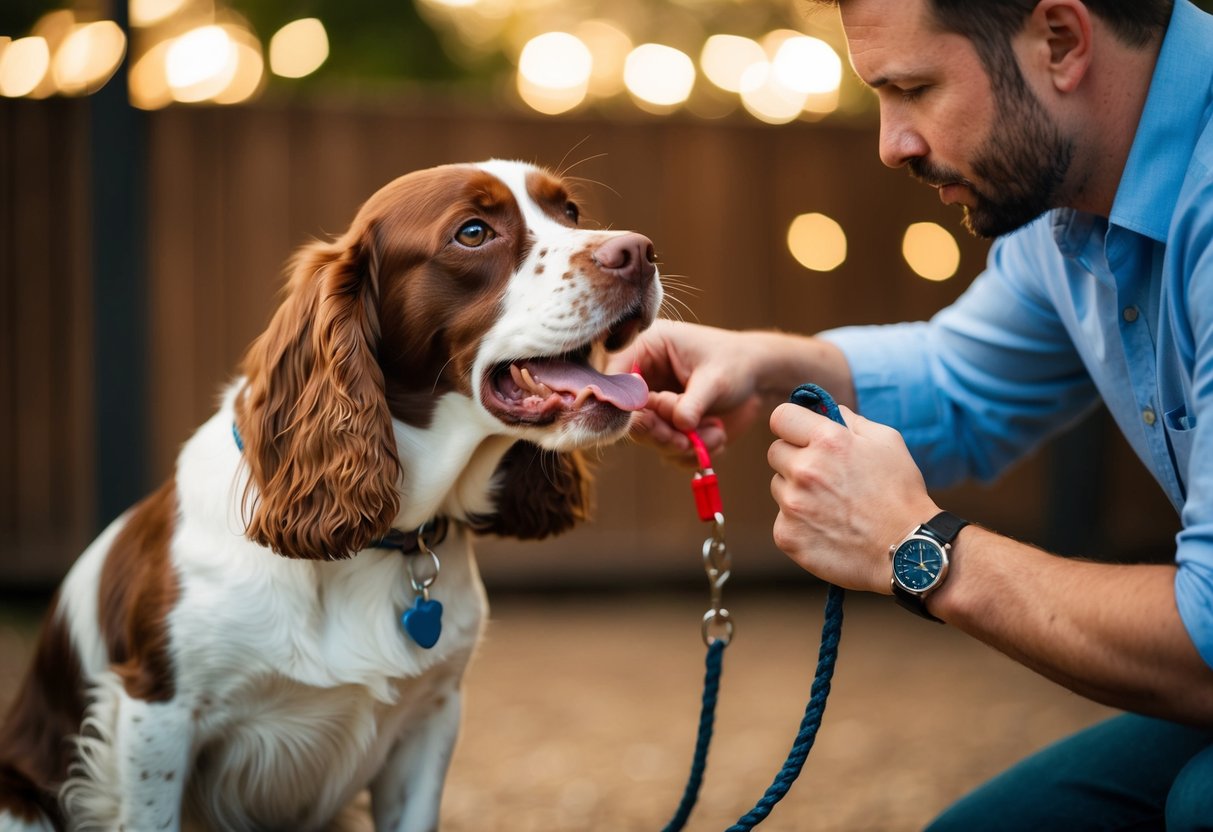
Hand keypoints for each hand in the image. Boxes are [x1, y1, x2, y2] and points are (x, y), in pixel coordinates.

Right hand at [607, 320, 764, 466]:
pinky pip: (668, 449)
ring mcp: (655, 404)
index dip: (624, 402)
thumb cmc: (736, 364)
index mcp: (647, 348)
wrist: (759, 379)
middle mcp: (645, 377)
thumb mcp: (716, 378)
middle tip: (682, 441)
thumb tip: (678, 424)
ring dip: (681, 444)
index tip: (646, 419)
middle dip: (657, 432)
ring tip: (714, 434)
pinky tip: (716, 437)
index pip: (616, 376)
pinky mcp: (667, 426)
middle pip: (629, 414)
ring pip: (649, 436)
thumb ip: (693, 401)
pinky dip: (691, 452)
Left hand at [767, 402, 938, 592]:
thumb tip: (827, 411)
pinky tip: (827, 528)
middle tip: (825, 476)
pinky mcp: (787, 535)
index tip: (800, 435)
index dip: (791, 425)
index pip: (781, 417)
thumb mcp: (887, 442)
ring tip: (831, 505)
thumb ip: (851, 421)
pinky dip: (799, 522)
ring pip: (778, 486)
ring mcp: (793, 505)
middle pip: (776, 452)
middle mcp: (804, 470)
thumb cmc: (900, 494)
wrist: (907, 551)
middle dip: (795, 459)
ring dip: (796, 491)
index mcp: (827, 441)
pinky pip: (782, 518)